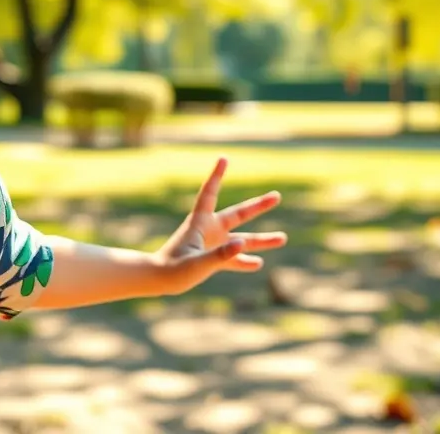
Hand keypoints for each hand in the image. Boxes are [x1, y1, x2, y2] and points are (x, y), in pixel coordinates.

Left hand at [152, 157, 286, 294]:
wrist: (157, 280)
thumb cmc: (173, 269)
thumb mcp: (198, 263)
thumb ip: (221, 255)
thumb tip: (243, 244)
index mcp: (200, 223)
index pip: (210, 193)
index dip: (216, 176)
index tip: (223, 158)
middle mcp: (208, 230)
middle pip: (237, 214)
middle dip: (257, 206)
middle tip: (277, 196)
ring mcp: (211, 244)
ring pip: (241, 240)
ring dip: (261, 240)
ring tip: (283, 238)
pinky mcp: (211, 259)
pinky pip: (232, 259)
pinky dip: (244, 260)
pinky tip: (258, 263)